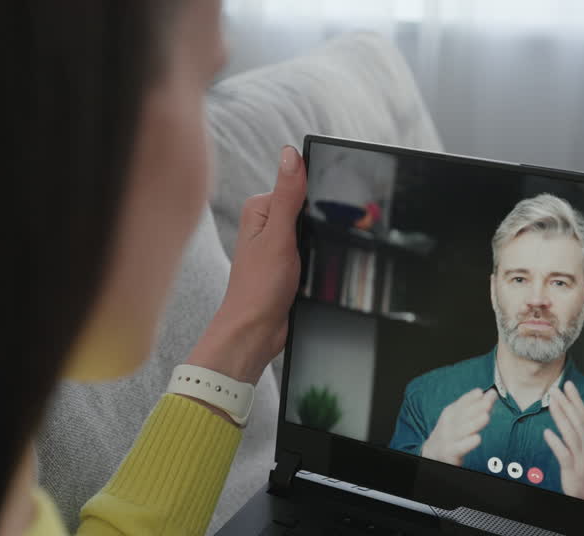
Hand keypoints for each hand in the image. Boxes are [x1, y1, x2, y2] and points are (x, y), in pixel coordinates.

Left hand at [188, 146, 306, 382]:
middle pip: (309, 209)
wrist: (256, 333)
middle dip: (321, 222)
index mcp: (260, 209)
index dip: (317, 194)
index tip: (328, 209)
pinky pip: (315, 252)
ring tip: (316, 258)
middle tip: (317, 242)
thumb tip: (291, 153)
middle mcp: (268, 225)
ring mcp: (280, 246)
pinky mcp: (291, 265)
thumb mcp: (278, 236)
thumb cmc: (258, 288)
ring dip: (322, 242)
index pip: (298, 185)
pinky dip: (322, 258)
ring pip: (315, 232)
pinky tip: (321, 268)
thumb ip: (287, 195)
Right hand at [421, 388, 497, 465]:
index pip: (461, 403)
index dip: (470, 397)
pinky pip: (459, 448)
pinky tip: (477, 438)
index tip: (480, 392)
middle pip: (463, 415)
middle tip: (488, 402)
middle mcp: (447, 424)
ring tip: (486, 417)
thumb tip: (491, 393)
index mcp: (450, 413)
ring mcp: (448, 438)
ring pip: (462, 430)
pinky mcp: (449, 452)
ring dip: (474, 423)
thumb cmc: (451, 432)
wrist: (433, 452)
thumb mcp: (459, 417)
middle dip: (476, 408)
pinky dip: (468, 443)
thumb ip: (475, 407)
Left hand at [543, 381, 583, 502]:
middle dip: (565, 403)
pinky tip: (547, 433)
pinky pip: (564, 454)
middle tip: (554, 389)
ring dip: (560, 416)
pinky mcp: (573, 470)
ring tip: (551, 402)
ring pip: (570, 433)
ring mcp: (581, 458)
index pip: (583, 415)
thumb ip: (578, 432)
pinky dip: (556, 443)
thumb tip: (569, 415)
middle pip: (576, 420)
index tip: (568, 384)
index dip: (575, 399)